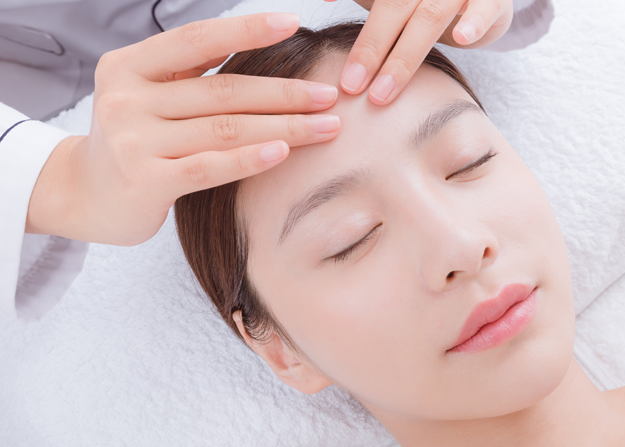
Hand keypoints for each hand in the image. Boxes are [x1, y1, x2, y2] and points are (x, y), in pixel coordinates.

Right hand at [26, 13, 341, 245]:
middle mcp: (127, 98)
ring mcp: (133, 140)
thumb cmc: (136, 139)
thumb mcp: (149, 94)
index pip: (198, 40)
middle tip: (331, 96)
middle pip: (223, 90)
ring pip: (225, 128)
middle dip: (285, 93)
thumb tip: (261, 42)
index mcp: (130, 65)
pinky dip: (250, 158)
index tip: (294, 23)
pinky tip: (283, 152)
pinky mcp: (145, 180)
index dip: (247, 30)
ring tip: (327, 128)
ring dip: (285, 127)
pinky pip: (210, 166)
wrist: (84, 196)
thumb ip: (191, 74)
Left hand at [327, 0, 512, 104]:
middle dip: (371, 49)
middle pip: (393, 7)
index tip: (340, 71)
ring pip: (430, 14)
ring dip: (406, 55)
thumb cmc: (425, 2)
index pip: (372, 1)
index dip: (357, 37)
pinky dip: (473, 21)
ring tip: (384, 89)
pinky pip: (484, 6)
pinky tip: (462, 38)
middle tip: (352, 87)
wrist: (481, 0)